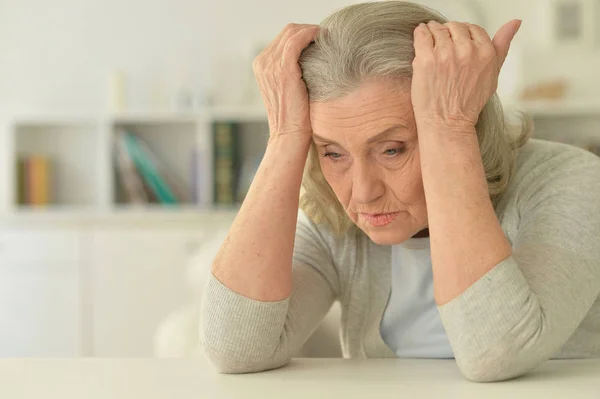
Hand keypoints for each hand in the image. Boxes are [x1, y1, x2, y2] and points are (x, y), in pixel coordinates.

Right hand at [253, 23, 318, 141]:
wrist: (289, 135)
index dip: (303, 33)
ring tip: (327, 38)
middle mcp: (262, 63)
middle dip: (308, 30)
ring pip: (292, 32)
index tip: (320, 39)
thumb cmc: (294, 116)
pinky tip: (323, 39)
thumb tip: (312, 55)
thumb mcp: (288, 88)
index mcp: (261, 66)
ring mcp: (271, 66)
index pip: (283, 37)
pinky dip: (311, 35)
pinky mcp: (283, 70)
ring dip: (312, 31)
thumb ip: (292, 70)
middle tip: (326, 37)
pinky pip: (296, 40)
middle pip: (287, 31)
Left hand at [411, 19, 521, 128]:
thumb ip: (502, 46)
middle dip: (447, 33)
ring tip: (430, 45)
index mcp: (485, 52)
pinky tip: (421, 41)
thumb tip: (515, 23)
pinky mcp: (426, 60)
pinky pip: (421, 34)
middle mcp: (466, 51)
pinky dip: (420, 34)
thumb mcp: (493, 74)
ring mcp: (445, 54)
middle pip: (454, 27)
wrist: (447, 124)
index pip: (472, 28)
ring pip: (437, 29)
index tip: (455, 43)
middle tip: (441, 46)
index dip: (462, 34)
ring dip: (432, 33)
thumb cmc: (468, 104)